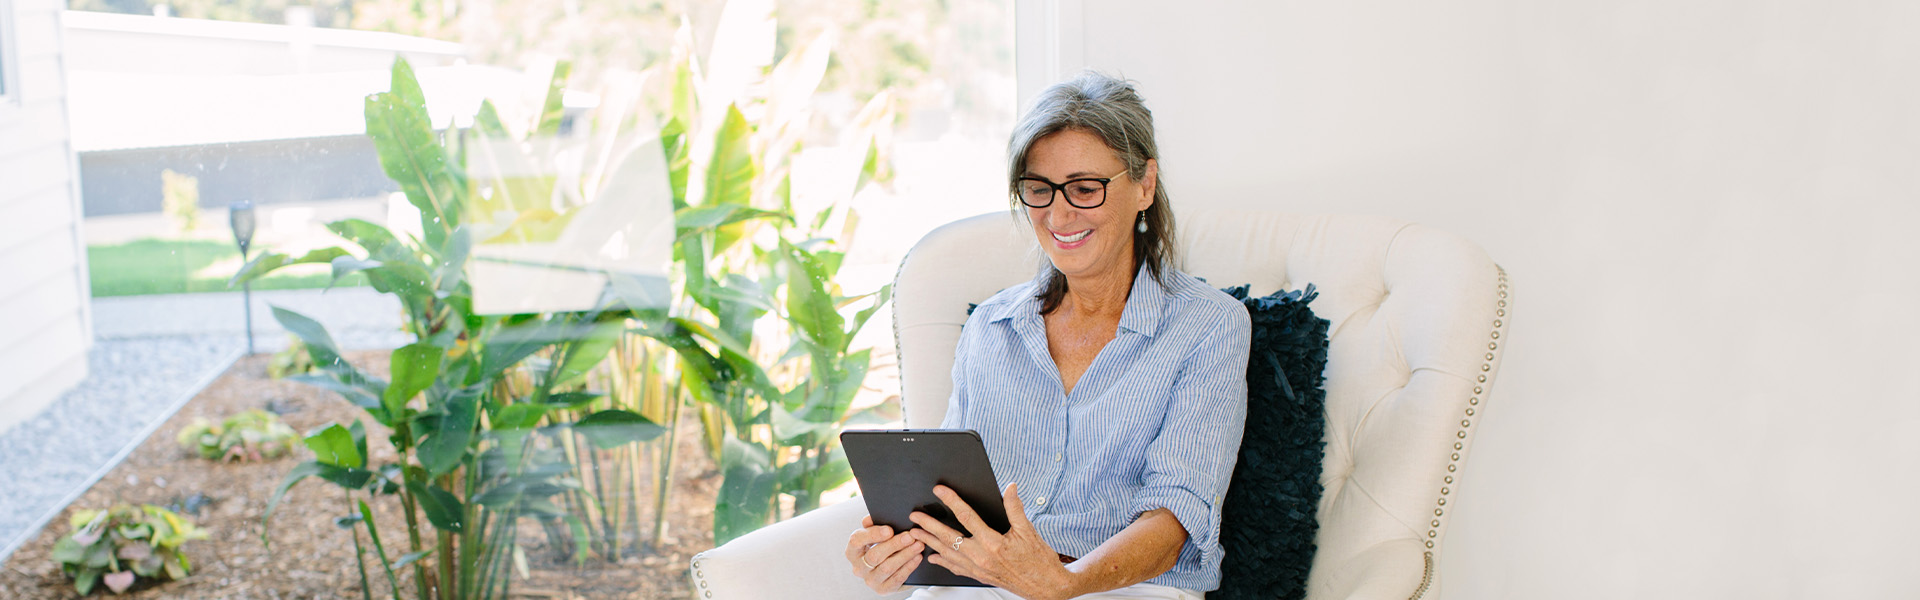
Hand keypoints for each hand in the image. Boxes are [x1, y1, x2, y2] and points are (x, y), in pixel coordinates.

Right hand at [846, 514, 925, 593]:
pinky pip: (897, 578)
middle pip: (874, 556)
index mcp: (852, 551)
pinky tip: (917, 557)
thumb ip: (873, 523)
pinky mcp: (883, 590)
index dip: (873, 535)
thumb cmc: (882, 544)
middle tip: (910, 536)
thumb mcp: (876, 533)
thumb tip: (870, 518)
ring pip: (887, 567)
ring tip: (918, 545)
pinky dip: (909, 567)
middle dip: (894, 544)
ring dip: (905, 555)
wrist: (892, 566)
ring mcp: (870, 581)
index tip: (889, 529)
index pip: (856, 541)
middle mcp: (858, 568)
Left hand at [909, 483, 1076, 599]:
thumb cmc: (1038, 561)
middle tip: (915, 516)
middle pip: (949, 538)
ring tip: (916, 534)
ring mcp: (979, 569)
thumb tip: (1010, 488)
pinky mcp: (980, 576)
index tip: (939, 490)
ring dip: (930, 543)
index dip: (952, 501)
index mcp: (994, 543)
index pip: (967, 517)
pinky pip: (956, 569)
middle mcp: (982, 557)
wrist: (1046, 587)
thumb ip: (1015, 508)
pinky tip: (932, 557)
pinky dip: (942, 562)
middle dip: (929, 526)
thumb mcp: (1028, 531)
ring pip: (948, 554)